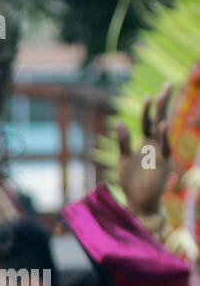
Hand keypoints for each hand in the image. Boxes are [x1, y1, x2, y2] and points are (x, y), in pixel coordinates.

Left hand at [117, 82, 173, 217]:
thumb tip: (117, 122)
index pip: (148, 121)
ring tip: (163, 99)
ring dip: (162, 115)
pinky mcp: (165, 163)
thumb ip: (123, 141)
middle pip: (160, 119)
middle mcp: (155, 144)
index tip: (147, 96)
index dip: (147, 109)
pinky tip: (162, 125)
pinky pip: (164, 147)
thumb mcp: (123, 159)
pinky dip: (163, 136)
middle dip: (163, 103)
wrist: (138, 201)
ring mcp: (161, 152)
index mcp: (145, 142)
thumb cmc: (131, 181)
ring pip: (163, 130)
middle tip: (168, 84)